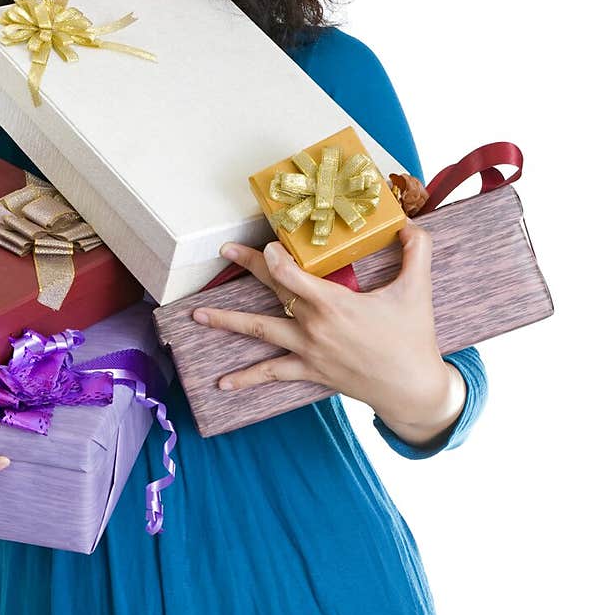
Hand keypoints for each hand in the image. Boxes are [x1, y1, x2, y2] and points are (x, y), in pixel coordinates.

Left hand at [192, 223, 462, 437]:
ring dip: (226, 322)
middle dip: (248, 267)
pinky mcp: (309, 370)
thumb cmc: (413, 338)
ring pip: (259, 331)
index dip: (274, 257)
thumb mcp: (418, 290)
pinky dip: (246, 378)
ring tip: (196, 315)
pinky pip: (272, 373)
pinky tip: (222, 383)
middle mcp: (313, 326)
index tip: (267, 242)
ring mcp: (307, 350)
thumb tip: (408, 224)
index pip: (291, 275)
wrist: (412, 390)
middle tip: (225, 250)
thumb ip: (417, 252)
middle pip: (272, 291)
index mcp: (334, 304)